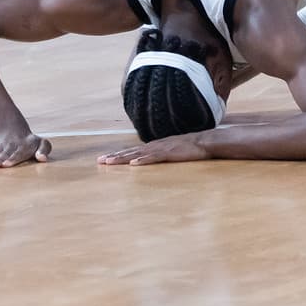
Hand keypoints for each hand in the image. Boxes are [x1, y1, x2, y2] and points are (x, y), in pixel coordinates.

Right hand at [0, 125, 51, 168]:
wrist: (13, 129)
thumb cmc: (32, 143)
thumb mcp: (42, 143)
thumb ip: (44, 150)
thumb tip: (42, 158)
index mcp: (25, 145)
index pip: (19, 152)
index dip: (12, 158)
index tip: (6, 164)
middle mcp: (12, 145)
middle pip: (5, 153)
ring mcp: (2, 146)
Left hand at [97, 133, 211, 165]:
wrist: (206, 141)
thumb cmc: (190, 148)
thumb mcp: (172, 151)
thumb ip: (161, 154)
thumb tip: (151, 160)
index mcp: (154, 146)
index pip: (132, 150)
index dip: (118, 154)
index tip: (105, 159)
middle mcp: (154, 145)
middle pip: (130, 151)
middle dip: (114, 156)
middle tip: (99, 161)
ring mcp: (161, 148)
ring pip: (137, 154)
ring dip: (123, 158)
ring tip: (110, 162)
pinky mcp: (169, 153)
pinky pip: (153, 157)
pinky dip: (143, 160)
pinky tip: (133, 164)